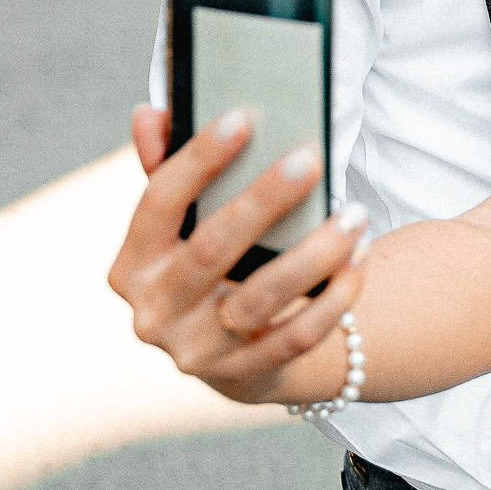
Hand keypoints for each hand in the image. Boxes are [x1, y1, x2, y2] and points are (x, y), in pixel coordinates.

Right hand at [106, 103, 367, 403]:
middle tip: (311, 158)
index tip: (243, 117)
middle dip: (264, 200)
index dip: (198, 159)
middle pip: (212, 247)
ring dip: (315, 253)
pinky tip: (359, 261)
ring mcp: (198, 351)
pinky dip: (333, 299)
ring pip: (262, 297)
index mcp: (131, 265)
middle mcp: (154, 312)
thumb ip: (166, 168)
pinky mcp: (246, 376)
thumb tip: (151, 113)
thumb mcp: (181, 225)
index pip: (157, 202)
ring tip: (356, 214)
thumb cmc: (206, 262)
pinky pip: (298, 337)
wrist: (226, 351)